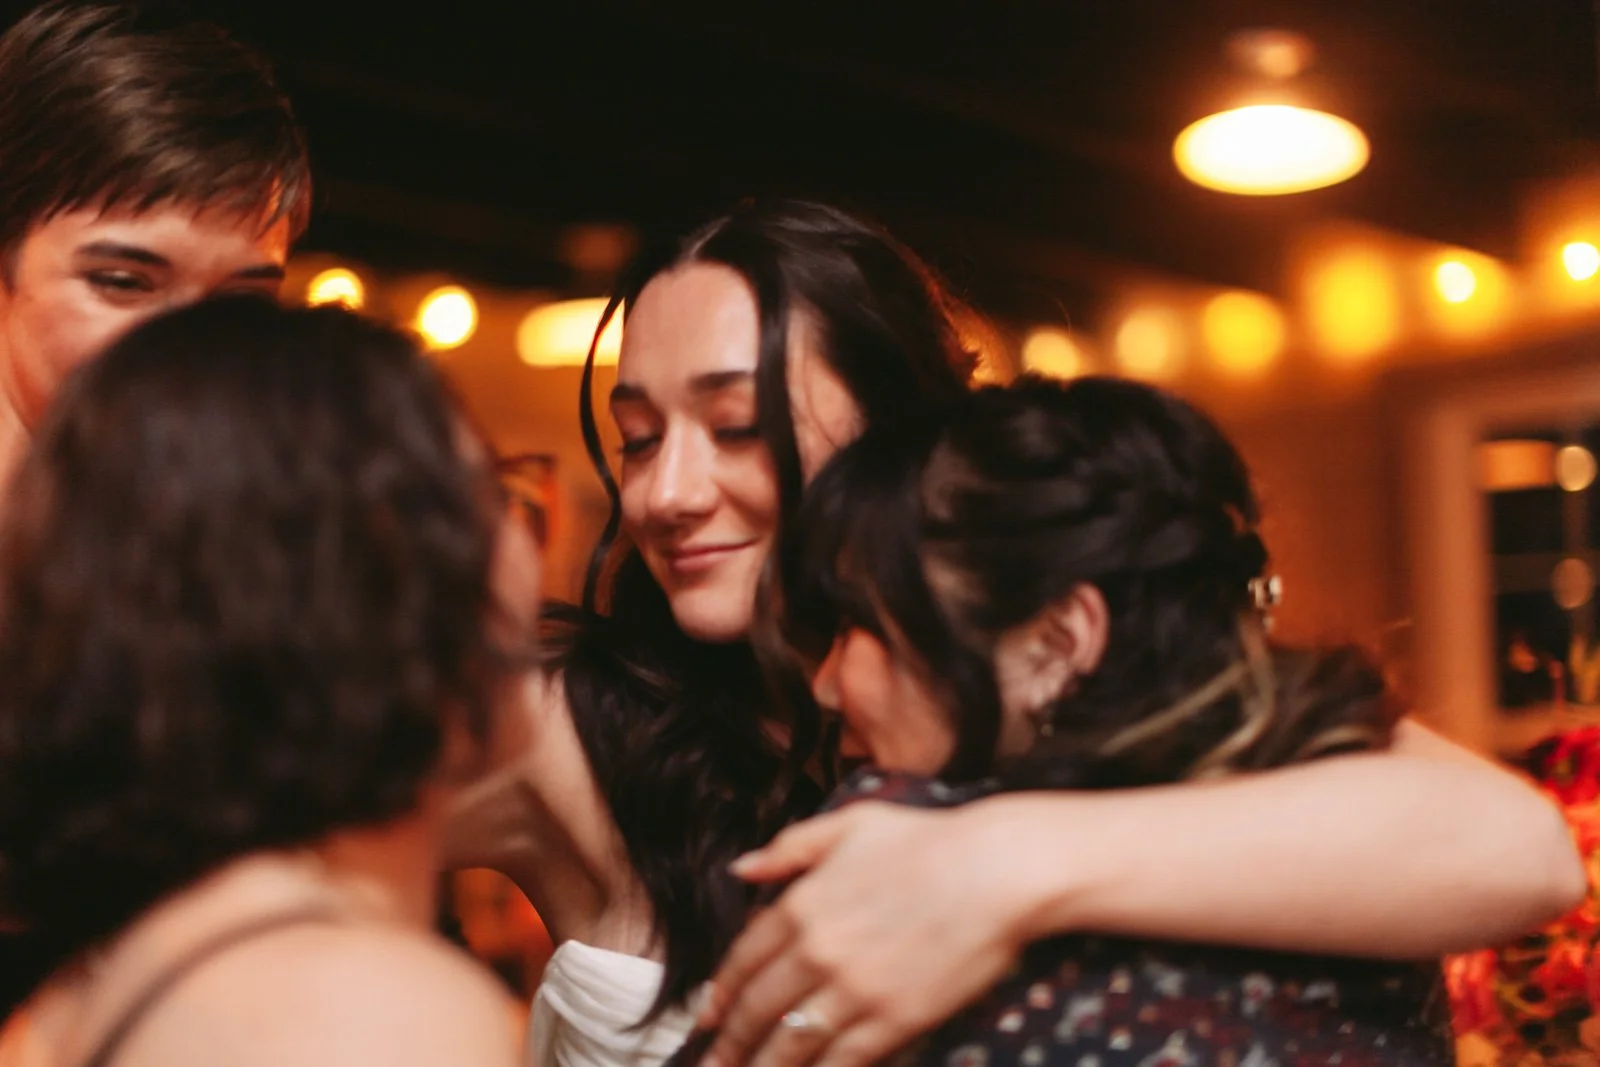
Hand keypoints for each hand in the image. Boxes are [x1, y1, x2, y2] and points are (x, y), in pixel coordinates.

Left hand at [696, 800, 1036, 1066]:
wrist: (996, 871)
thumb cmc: (929, 840)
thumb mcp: (851, 824)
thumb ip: (790, 847)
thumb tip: (742, 867)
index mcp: (803, 904)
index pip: (743, 958)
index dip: (721, 992)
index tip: (707, 1014)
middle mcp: (818, 952)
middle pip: (758, 1009)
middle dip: (731, 1041)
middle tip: (714, 1062)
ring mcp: (854, 991)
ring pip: (791, 1043)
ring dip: (762, 1066)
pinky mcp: (893, 1021)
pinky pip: (842, 1060)